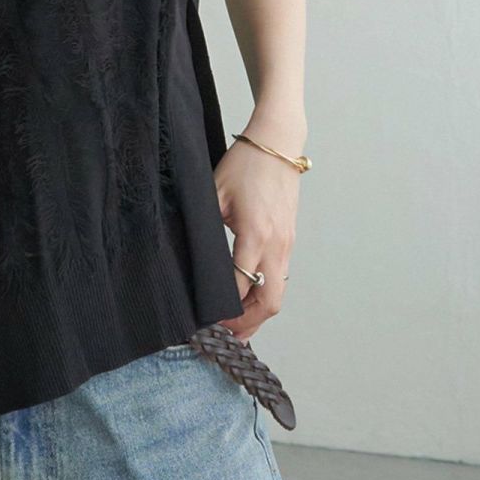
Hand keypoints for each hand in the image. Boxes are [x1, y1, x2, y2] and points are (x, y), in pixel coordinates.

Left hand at [212, 127, 300, 340]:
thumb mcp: (214, 194)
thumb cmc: (246, 163)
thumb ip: (204, 227)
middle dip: (247, 324)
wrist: (278, 142)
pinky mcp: (289, 239)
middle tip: (225, 336)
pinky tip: (248, 298)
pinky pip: (281, 278)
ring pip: (278, 293)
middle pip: (269, 302)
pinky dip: (266, 294)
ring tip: (235, 325)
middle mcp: (276, 244)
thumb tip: (190, 255)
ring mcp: (287, 243)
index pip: (241, 286)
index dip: (225, 309)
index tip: (207, 320)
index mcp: (255, 234)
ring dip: (258, 312)